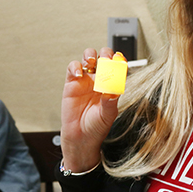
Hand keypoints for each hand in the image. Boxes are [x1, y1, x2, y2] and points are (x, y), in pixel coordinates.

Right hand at [60, 48, 120, 171]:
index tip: (120, 60)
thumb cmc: (97, 126)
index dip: (119, 61)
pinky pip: (73, 68)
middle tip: (106, 60)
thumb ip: (110, 101)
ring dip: (90, 55)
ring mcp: (86, 80)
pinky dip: (75, 67)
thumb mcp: (108, 114)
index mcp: (112, 85)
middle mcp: (100, 80)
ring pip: (88, 58)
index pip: (118, 68)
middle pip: (104, 58)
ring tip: (92, 61)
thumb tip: (113, 90)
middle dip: (106, 54)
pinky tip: (79, 74)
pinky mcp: (72, 83)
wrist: (81, 137)